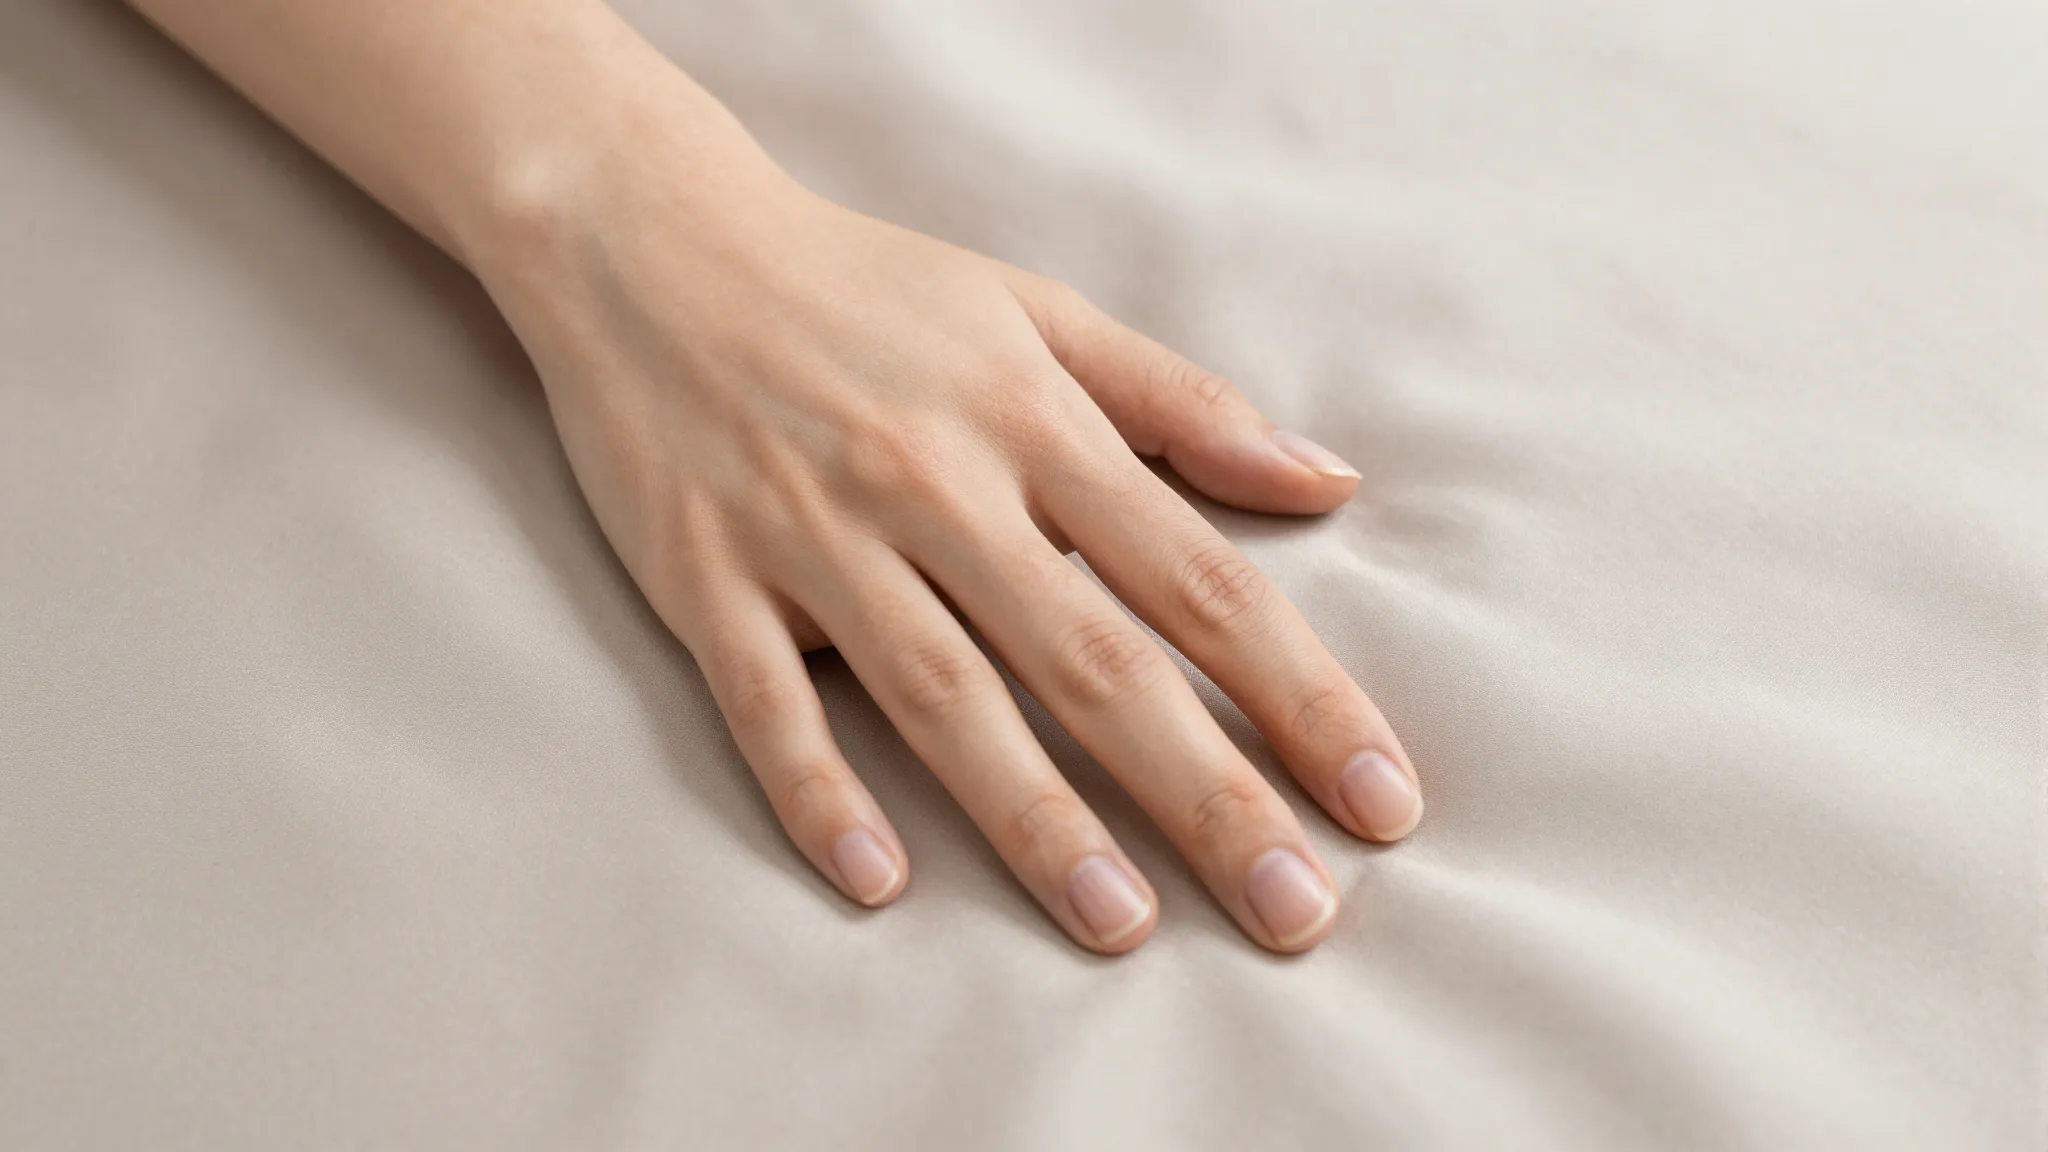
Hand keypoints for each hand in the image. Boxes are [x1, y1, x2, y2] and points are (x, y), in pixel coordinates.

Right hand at [478, 161, 1422, 954]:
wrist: (655, 243)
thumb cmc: (868, 290)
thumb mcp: (1039, 313)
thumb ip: (1184, 405)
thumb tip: (1329, 480)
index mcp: (1033, 423)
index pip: (1196, 580)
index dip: (1299, 694)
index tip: (1380, 799)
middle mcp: (937, 487)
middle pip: (1092, 661)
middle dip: (1205, 793)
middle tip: (1294, 912)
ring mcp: (816, 538)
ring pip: (943, 698)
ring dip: (1036, 818)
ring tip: (1121, 925)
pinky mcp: (707, 580)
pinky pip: (767, 704)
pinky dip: (817, 791)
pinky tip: (877, 884)